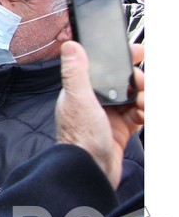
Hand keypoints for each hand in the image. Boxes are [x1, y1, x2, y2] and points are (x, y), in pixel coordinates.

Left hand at [55, 42, 144, 187]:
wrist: (90, 171)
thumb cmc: (79, 138)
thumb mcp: (77, 99)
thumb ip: (75, 72)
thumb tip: (70, 46)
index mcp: (81, 91)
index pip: (103, 68)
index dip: (121, 60)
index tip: (138, 53)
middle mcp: (94, 101)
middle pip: (123, 81)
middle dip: (138, 80)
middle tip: (141, 85)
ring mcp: (109, 115)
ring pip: (134, 97)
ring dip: (144, 96)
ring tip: (144, 103)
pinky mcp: (121, 129)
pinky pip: (139, 114)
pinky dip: (145, 112)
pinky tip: (144, 114)